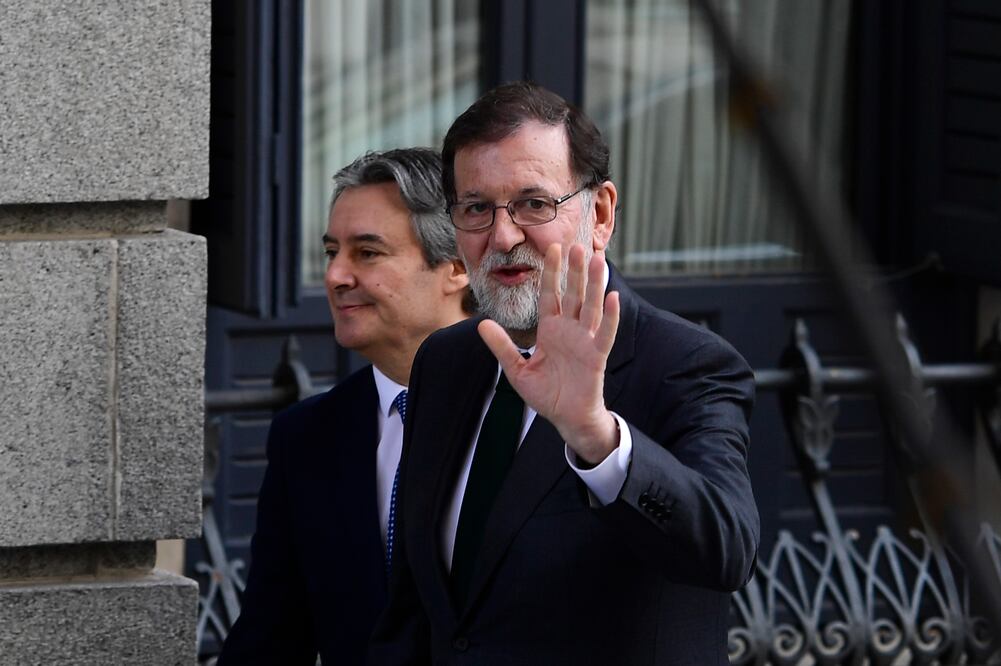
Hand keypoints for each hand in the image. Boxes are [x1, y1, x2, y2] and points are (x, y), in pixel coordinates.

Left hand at [478, 243, 620, 463]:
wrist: (566, 418)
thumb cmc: (546, 394)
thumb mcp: (517, 370)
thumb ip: (502, 346)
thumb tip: (482, 324)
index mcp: (550, 330)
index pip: (550, 295)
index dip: (551, 272)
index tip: (553, 248)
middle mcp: (569, 330)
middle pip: (572, 294)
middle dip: (573, 271)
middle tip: (576, 245)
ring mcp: (584, 341)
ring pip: (590, 307)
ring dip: (594, 285)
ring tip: (598, 261)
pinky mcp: (596, 356)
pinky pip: (604, 333)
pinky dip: (609, 316)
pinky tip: (612, 297)